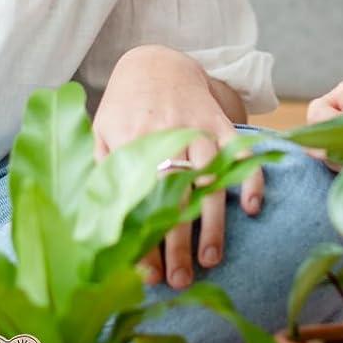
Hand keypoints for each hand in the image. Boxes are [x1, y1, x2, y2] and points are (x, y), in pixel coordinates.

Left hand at [92, 45, 259, 289]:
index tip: (146, 274)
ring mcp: (198, 127)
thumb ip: (95, 169)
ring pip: (209, 179)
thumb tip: (90, 220)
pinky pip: (241, 151)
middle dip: (177, 242)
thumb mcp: (100, 132)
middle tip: (179, 280)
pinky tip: (252, 209)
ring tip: (211, 259)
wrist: (157, 63)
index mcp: (131, 140)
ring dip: (213, 222)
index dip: (142, 237)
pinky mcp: (221, 122)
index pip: (138, 199)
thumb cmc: (123, 108)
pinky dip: (251, 178)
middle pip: (174, 196)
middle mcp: (166, 134)